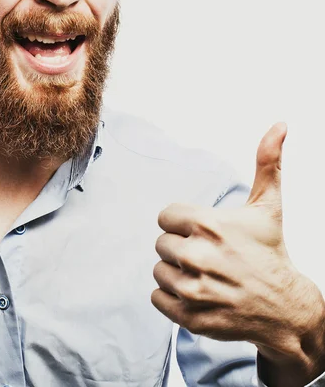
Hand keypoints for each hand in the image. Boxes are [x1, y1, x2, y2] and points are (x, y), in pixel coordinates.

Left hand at [151, 123, 324, 381]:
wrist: (286, 309)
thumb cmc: (270, 253)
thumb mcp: (267, 206)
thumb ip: (266, 163)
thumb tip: (280, 125)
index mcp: (209, 225)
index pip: (164, 217)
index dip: (183, 224)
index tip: (204, 233)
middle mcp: (199, 257)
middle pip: (161, 243)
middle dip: (180, 248)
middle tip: (208, 256)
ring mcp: (194, 290)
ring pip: (158, 270)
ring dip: (176, 272)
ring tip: (205, 276)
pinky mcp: (189, 317)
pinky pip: (156, 298)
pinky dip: (172, 297)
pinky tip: (199, 294)